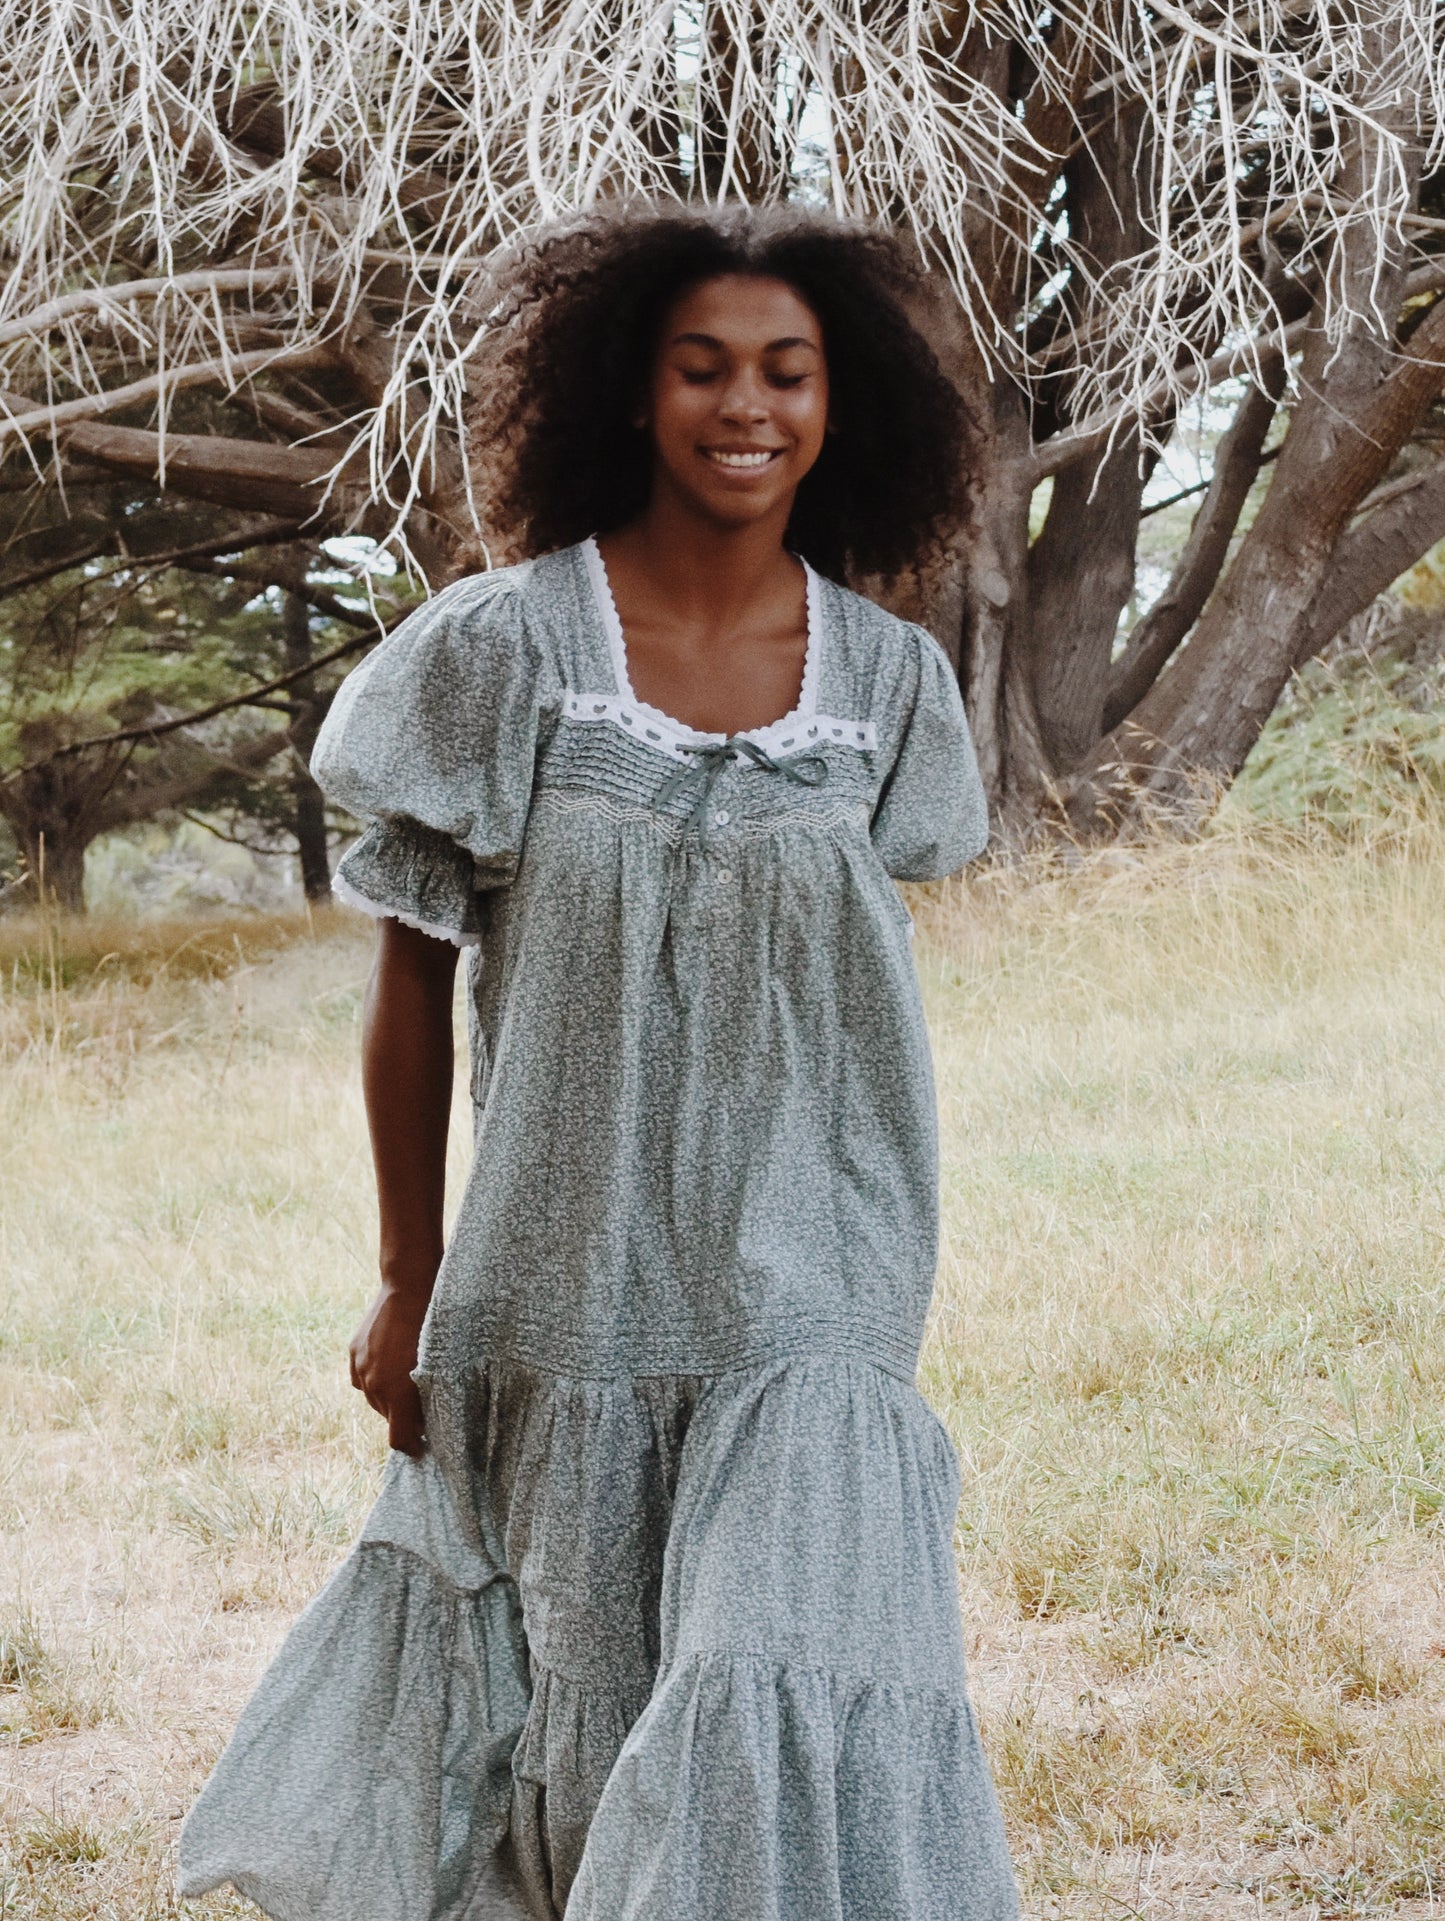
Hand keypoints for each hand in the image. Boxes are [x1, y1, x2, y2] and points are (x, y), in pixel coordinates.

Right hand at [349, 1284, 429, 1456]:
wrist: (408, 1287)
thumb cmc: (434, 1327)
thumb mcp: (440, 1366)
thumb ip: (431, 1397)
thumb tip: (427, 1420)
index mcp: (399, 1393)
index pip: (398, 1439)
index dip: (411, 1447)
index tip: (423, 1447)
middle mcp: (376, 1386)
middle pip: (387, 1418)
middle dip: (404, 1417)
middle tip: (422, 1407)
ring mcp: (361, 1368)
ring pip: (373, 1398)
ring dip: (388, 1397)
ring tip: (406, 1382)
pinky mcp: (353, 1353)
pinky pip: (361, 1378)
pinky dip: (374, 1379)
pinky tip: (389, 1367)